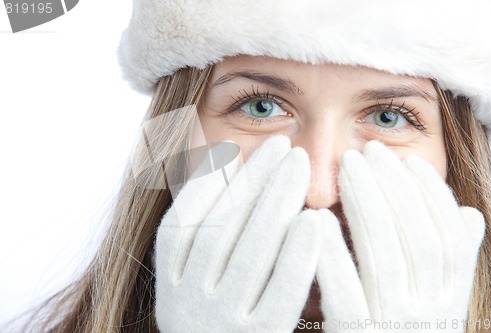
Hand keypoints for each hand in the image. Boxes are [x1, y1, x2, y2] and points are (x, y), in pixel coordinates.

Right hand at [155, 136, 322, 332]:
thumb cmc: (221, 321)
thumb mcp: (199, 279)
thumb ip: (207, 227)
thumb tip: (221, 161)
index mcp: (170, 283)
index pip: (189, 218)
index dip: (216, 179)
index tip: (247, 147)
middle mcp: (185, 303)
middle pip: (223, 227)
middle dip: (256, 180)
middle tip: (286, 146)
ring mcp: (219, 324)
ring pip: (250, 251)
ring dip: (276, 203)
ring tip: (300, 166)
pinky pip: (278, 293)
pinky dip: (296, 253)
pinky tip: (316, 220)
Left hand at [317, 141, 484, 332]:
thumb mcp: (437, 305)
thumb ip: (452, 264)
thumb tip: (469, 215)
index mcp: (451, 303)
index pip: (450, 239)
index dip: (431, 196)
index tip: (409, 160)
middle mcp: (431, 314)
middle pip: (416, 237)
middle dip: (394, 188)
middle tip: (369, 150)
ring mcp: (397, 328)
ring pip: (385, 256)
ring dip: (367, 204)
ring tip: (347, 166)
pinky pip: (347, 295)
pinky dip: (333, 255)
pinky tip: (315, 220)